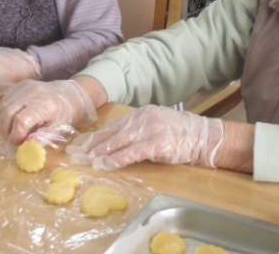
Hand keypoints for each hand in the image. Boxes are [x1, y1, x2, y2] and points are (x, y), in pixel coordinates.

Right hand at [0, 79, 97, 145]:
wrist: (66, 94)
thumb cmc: (63, 114)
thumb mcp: (57, 129)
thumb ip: (42, 138)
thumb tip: (26, 146)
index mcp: (45, 105)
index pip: (21, 120)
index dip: (16, 135)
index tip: (17, 144)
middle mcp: (33, 93)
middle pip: (8, 112)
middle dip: (6, 130)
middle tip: (11, 140)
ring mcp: (24, 87)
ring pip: (3, 107)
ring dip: (4, 122)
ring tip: (13, 131)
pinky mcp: (18, 85)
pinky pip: (5, 101)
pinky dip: (6, 113)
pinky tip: (14, 119)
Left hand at [66, 105, 223, 169]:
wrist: (204, 137)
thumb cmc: (180, 134)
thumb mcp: (155, 126)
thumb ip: (136, 132)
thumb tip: (113, 143)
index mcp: (141, 113)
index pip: (112, 126)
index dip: (94, 137)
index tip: (78, 146)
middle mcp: (143, 118)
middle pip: (111, 133)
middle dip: (91, 145)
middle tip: (74, 155)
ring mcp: (151, 129)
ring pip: (118, 142)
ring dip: (100, 153)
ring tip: (86, 161)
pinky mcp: (158, 143)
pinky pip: (133, 152)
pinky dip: (117, 159)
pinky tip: (105, 164)